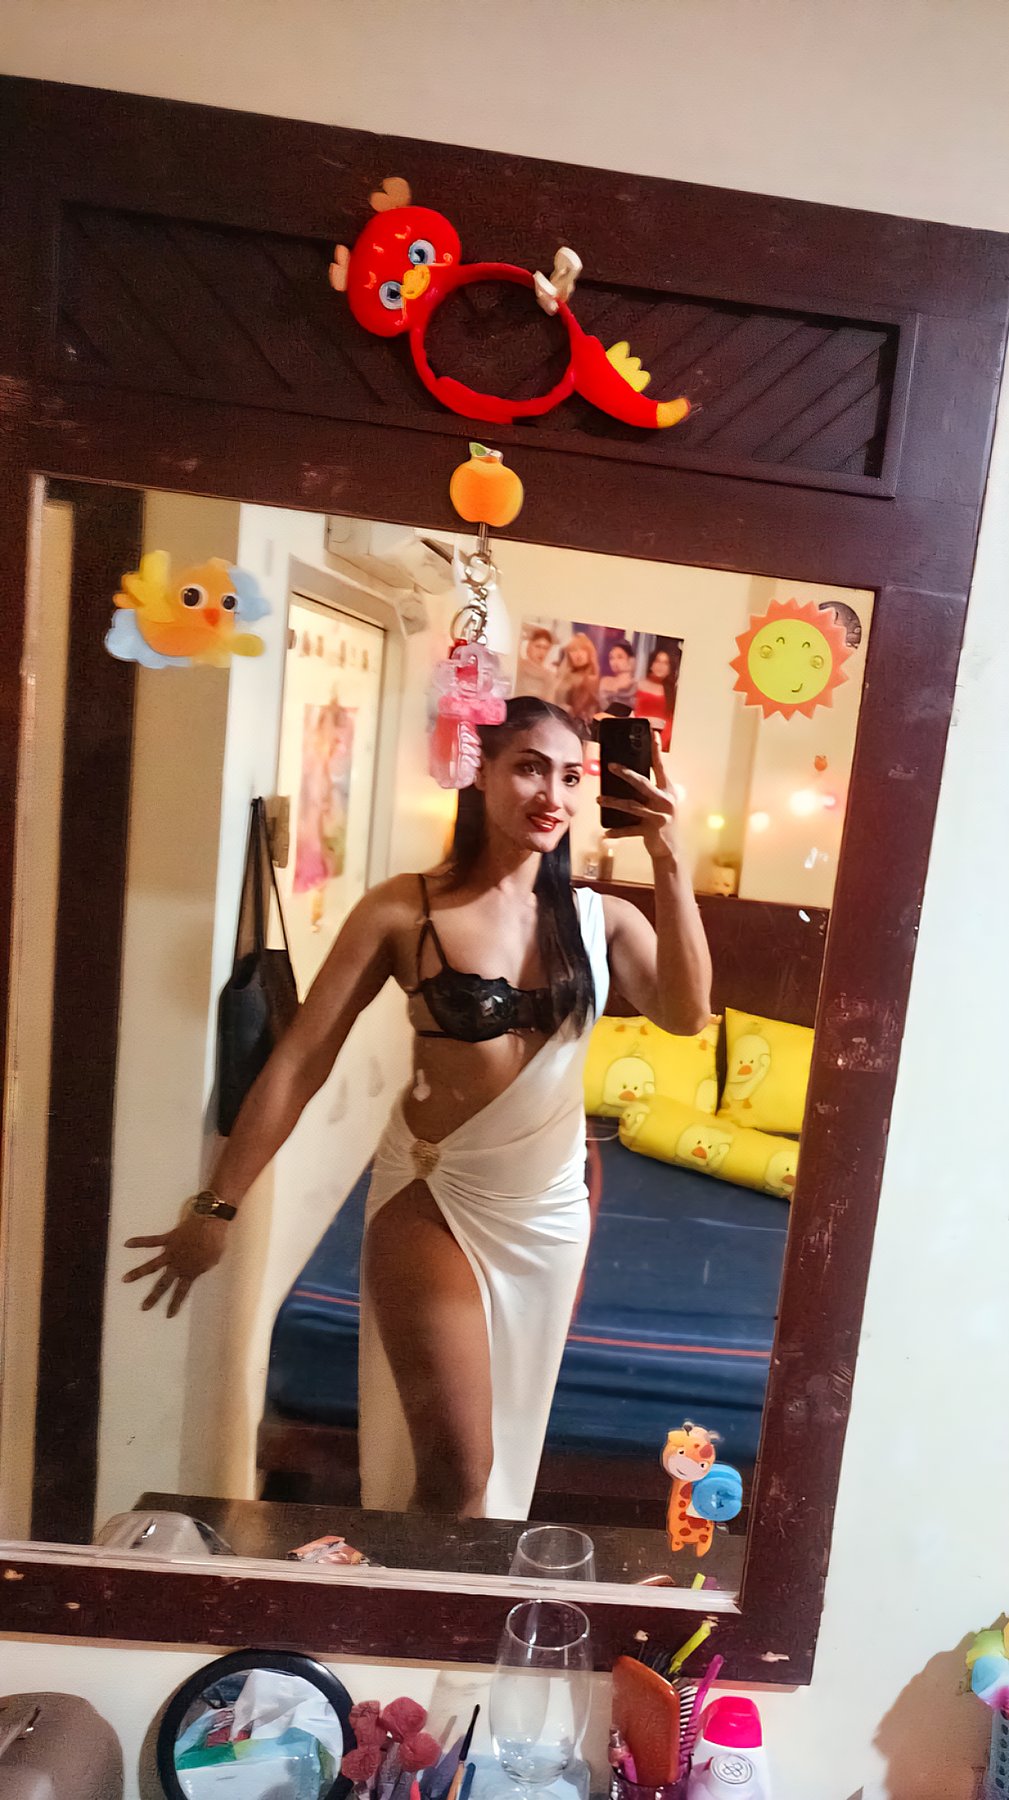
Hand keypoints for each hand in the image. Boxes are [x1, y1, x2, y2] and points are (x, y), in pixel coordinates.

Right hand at [123, 1212, 228, 1316]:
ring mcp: (170, 1252)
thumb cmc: (216, 1241)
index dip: (175, 1304)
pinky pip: (151, 1241)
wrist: (211, 1223)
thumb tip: (200, 1267)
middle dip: (153, 1297)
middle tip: (144, 1307)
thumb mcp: (214, 1260)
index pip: (181, 1292)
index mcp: (190, 1272)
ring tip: (125, 1279)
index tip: (168, 1315)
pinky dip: (139, 1242)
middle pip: (163, 1284)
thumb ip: (204, 1267)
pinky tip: (127, 1244)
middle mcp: (177, 1265)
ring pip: (151, 1266)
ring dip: (137, 1273)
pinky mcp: (168, 1239)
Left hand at [598, 729, 680, 862]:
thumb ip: (650, 790)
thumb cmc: (663, 822)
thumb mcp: (661, 803)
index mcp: (668, 791)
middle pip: (643, 783)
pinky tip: (605, 833)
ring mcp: (658, 816)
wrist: (671, 850)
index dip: (656, 750)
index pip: (660, 766)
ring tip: (599, 799)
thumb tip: (628, 776)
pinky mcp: (651, 831)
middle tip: (611, 765)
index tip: (652, 733)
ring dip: (613, 802)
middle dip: (626, 773)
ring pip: (631, 805)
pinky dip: (616, 832)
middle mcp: (665, 801)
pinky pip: (629, 830)